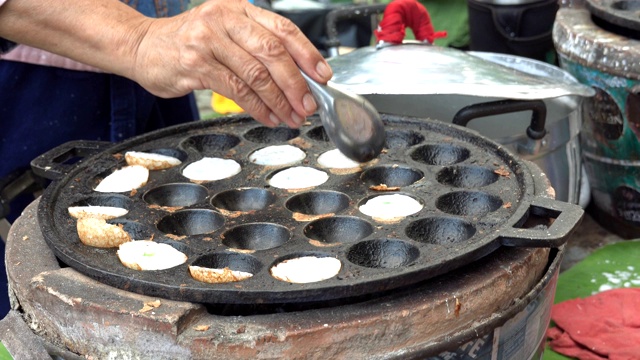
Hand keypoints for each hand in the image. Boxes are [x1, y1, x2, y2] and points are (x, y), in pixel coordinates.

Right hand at [130, 0, 332, 127]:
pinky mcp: (195, 64)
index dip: (308, 53)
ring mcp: (208, 40)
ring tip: (291, 116)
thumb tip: (297, 76)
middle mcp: (225, 19)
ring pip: (256, 74)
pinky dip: (258, 107)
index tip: (323, 75)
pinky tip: (268, 117)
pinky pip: (236, 90)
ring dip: (279, 101)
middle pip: (273, 52)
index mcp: (239, 9)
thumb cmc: (188, 42)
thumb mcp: (225, 32)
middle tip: (308, 104)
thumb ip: (256, 47)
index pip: (282, 28)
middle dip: (296, 83)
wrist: (142, 46)